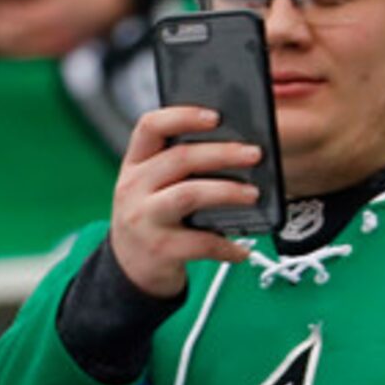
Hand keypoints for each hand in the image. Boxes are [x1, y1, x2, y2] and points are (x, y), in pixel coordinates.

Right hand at [108, 104, 264, 298]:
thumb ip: (177, 167)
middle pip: (180, 159)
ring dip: (227, 191)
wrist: (130, 268)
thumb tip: (233, 150)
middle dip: (222, 153)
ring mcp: (144, 219)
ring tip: (253, 194)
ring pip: (189, 195)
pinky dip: (226, 245)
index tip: (215, 115)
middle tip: (254, 154)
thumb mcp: (151, 187)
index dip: (183, 116)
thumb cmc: (152, 219)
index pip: (150, 127)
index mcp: (134, 164)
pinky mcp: (160, 249)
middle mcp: (133, 188)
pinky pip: (201, 243)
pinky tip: (243, 249)